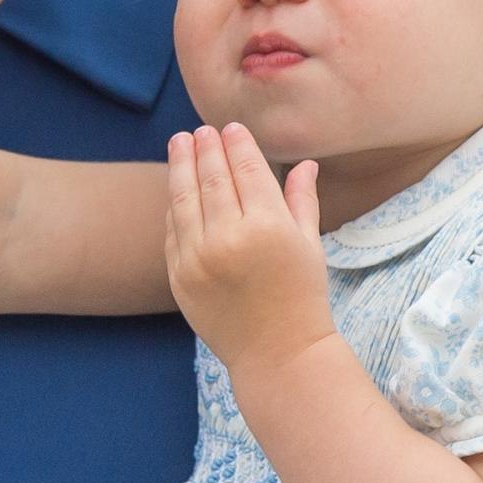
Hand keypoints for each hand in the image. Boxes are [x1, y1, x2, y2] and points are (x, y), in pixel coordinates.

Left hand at [165, 123, 334, 374]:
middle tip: (200, 130)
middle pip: (211, 178)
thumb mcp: (309, 245)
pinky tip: (177, 188)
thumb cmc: (302, 296)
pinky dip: (174, 206)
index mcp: (268, 227)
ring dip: (180, 166)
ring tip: (179, 142)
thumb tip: (305, 162)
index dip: (238, 145)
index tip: (231, 128)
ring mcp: (198, 258)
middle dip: (205, 149)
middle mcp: (229, 238)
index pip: (247, 170)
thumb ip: (302, 199)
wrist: (277, 353)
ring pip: (184, 199)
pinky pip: (173, 232)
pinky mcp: (179, 277)